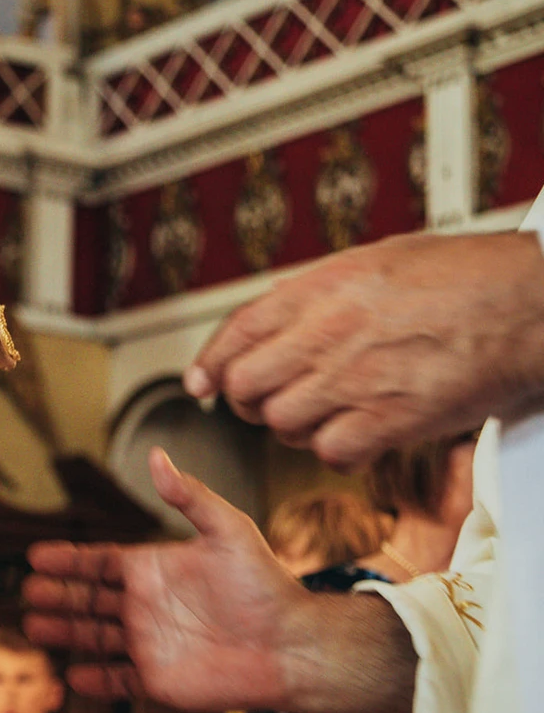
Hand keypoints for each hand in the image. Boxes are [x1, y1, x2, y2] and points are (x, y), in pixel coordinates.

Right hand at [21, 448, 308, 711]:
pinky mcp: (159, 681)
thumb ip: (189, 496)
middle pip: (86, 599)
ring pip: (93, 638)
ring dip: (65, 633)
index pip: (98, 562)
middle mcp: (144, 605)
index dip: (68, 560)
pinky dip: (96, 681)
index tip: (37, 556)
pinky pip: (118, 681)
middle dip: (56, 596)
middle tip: (30, 593)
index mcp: (152, 568)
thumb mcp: (228, 530)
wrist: (294, 645)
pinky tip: (74, 675)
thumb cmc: (266, 585)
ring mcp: (149, 644)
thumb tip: (156, 456)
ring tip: (35, 628)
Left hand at [185, 230, 543, 467]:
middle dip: (248, 399)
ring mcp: (357, 378)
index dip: (211, 361)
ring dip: (293, 427)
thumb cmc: (467, 277)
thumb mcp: (378, 260)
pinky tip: (355, 438)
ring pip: (281, 423)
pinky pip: (332, 452)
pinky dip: (337, 452)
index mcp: (323, 288)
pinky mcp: (392, 418)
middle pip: (245, 385)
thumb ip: (320, 290)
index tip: (202, 380)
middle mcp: (330, 332)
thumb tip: (276, 313)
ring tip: (321, 416)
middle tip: (268, 401)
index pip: (237, 331)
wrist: (533, 302)